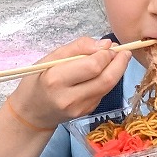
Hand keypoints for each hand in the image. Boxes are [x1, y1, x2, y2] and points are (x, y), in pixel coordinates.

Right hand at [6, 37, 130, 129]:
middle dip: (119, 63)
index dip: (106, 54)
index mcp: (56, 79)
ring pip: (108, 87)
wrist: (32, 112)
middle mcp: (70, 97)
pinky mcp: (87, 112)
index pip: (92, 66)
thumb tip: (105, 44)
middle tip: (124, 51)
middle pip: (106, 79)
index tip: (109, 45)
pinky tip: (105, 73)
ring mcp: (80, 108)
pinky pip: (103, 93)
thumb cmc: (38, 81)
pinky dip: (108, 80)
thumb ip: (77, 47)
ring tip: (118, 59)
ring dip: (117, 71)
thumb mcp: (50, 58)